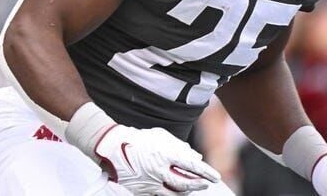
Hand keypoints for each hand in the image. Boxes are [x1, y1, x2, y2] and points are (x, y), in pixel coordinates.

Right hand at [95, 125, 220, 193]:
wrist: (111, 147)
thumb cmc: (137, 139)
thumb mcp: (160, 136)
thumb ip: (179, 146)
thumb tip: (195, 156)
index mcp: (164, 154)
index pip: (192, 166)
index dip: (206, 172)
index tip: (215, 177)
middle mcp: (159, 170)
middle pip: (186, 183)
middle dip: (200, 185)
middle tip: (207, 184)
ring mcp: (150, 182)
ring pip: (175, 193)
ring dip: (187, 191)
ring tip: (193, 188)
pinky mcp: (142, 190)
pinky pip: (160, 195)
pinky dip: (170, 193)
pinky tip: (175, 190)